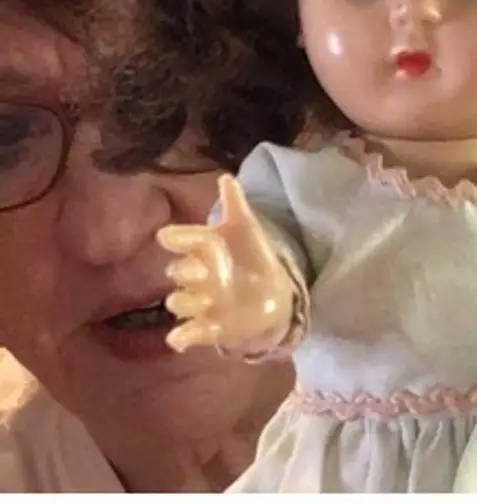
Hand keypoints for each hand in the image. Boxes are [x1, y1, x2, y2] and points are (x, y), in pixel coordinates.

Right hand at [157, 174, 294, 352]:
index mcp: (205, 248)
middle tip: (202, 270)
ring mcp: (200, 302)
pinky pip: (185, 335)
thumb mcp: (247, 228)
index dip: (178, 238)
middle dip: (186, 271)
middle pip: (179, 272)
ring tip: (204, 299)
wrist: (269, 291)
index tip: (168, 236)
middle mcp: (197, 275)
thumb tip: (226, 177)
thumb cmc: (252, 255)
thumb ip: (235, 204)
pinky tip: (181, 338)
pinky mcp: (208, 328)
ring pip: (178, 302)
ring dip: (186, 301)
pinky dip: (181, 338)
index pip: (186, 239)